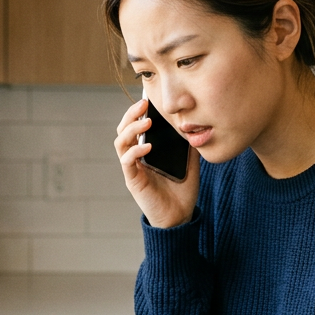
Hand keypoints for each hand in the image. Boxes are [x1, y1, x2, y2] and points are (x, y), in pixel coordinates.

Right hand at [114, 99, 199, 228]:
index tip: (147, 97)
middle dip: (130, 114)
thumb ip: (188, 144)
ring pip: (120, 142)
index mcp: (146, 151)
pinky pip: (127, 161)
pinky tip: (147, 146)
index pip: (136, 126)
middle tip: (143, 103)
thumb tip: (193, 124)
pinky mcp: (133, 180)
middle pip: (123, 129)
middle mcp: (136, 157)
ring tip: (146, 122)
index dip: (137, 111)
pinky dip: (135, 151)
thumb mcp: (189, 161)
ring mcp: (133, 168)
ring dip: (131, 129)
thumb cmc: (182, 190)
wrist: (180, 217)